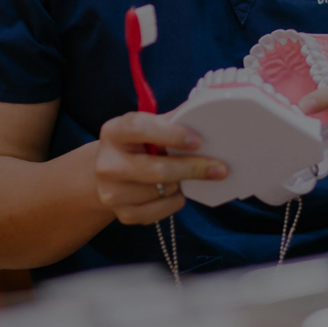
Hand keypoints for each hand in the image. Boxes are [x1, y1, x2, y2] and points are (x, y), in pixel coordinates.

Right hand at [94, 111, 226, 224]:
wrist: (111, 175)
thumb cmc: (137, 145)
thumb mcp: (148, 126)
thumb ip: (173, 119)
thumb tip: (206, 111)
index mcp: (114, 132)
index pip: (140, 129)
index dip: (172, 134)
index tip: (198, 141)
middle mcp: (107, 163)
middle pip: (156, 170)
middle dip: (192, 168)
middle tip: (220, 168)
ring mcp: (112, 192)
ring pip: (163, 190)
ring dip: (182, 183)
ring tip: (187, 175)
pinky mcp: (123, 214)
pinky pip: (161, 211)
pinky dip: (175, 201)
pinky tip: (176, 191)